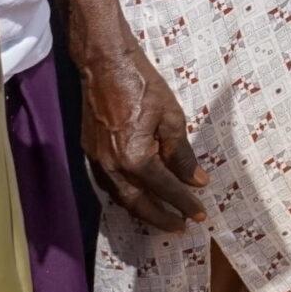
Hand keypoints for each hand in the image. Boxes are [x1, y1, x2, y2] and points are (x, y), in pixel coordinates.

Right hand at [78, 35, 208, 230]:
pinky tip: (137, 195)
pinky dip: (124, 195)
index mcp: (135, 158)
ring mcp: (96, 161)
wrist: (104, 64)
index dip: (184, 203)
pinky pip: (108, 184)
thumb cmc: (142, 85)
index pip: (165, 189)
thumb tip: (195, 180)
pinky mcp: (89, 152)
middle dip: (161, 218)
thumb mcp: (171, 117)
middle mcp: (112, 166)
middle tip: (181, 227)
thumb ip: (181, 154)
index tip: (201, 214)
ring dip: (142, 210)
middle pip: (138, 203)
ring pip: (120, 197)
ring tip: (162, 217)